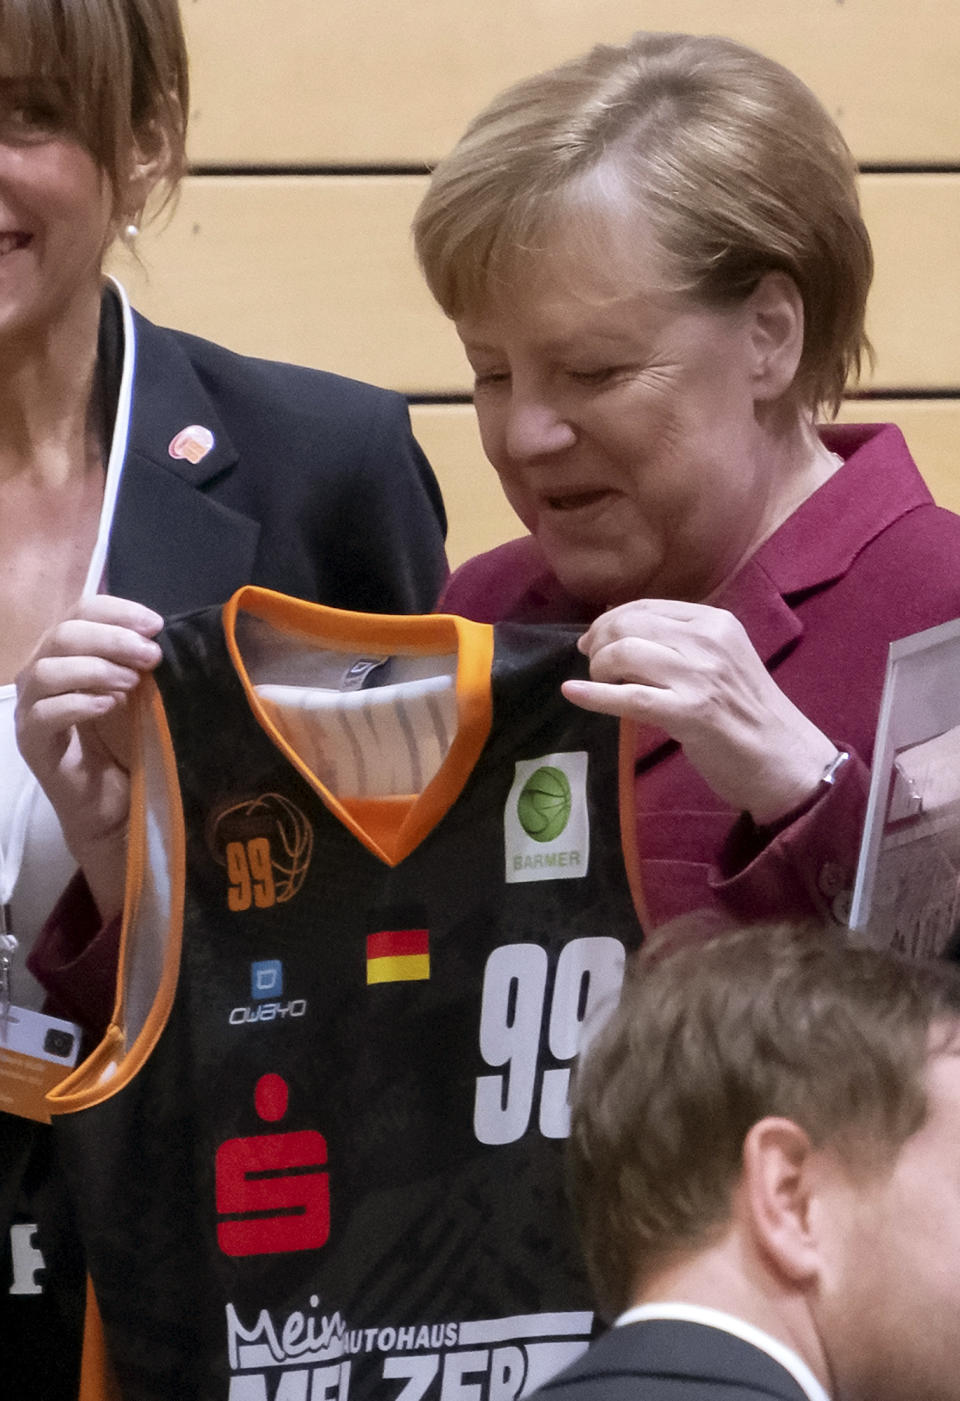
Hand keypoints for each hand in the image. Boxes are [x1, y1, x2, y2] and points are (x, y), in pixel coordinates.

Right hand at [16, 595, 163, 918]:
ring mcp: (32, 712)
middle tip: (151, 657)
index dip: (117, 611)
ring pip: (45, 671)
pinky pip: (41, 716)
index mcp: (68, 655)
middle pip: (62, 634)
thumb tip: (163, 633)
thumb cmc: (132, 746)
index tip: (156, 625)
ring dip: (94, 669)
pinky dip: (77, 704)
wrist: (120, 809)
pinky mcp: (32, 746)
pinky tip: (110, 706)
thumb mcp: (144, 694)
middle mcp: (42, 676)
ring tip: (132, 684)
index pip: (80, 611)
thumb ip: (143, 662)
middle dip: (111, 638)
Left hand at [562, 599, 838, 824]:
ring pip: (624, 655)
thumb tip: (617, 630)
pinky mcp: (690, 712)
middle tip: (591, 664)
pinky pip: (628, 697)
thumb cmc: (746, 713)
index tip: (593, 640)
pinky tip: (572, 693)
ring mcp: (700, 676)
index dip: (609, 621)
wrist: (784, 759)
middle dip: (598, 642)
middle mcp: (708, 641)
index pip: (646, 607)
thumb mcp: (719, 661)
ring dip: (598, 669)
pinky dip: (593, 696)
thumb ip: (679, 644)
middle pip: (629, 625)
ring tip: (598, 683)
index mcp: (716, 622)